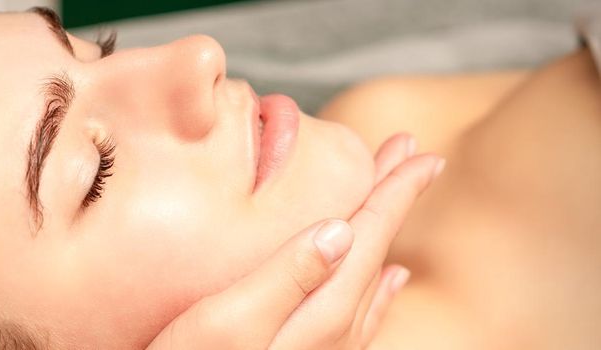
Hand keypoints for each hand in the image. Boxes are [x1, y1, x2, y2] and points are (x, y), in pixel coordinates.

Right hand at [146, 133, 442, 349]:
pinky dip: (380, 285)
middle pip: (378, 249)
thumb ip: (288, 275)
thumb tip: (341, 231)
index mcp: (323, 310)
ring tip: (398, 197)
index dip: (396, 191)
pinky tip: (389, 280)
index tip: (423, 153)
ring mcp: (330, 347)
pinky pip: (365, 312)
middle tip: (416, 155)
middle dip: (396, 198)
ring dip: (385, 231)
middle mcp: (338, 331)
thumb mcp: (233, 318)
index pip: (370, 235)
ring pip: (373, 275)